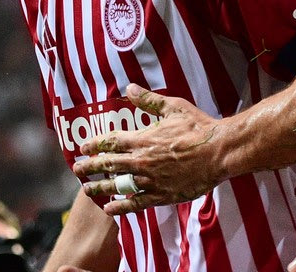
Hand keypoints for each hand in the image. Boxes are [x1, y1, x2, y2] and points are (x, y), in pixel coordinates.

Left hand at [71, 85, 228, 215]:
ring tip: (87, 189)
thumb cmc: (198, 127)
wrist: (219, 151)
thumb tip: (129, 88)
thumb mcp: (173, 107)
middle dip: (90, 167)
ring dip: (101, 187)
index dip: (94, 144)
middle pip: (109, 165)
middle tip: (76, 169)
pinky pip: (136, 203)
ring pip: (118, 185)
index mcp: (143, 139)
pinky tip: (110, 207)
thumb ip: (149, 100)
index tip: (82, 148)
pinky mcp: (162, 195)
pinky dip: (121, 206)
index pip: (111, 142)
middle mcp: (142, 161)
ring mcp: (151, 180)